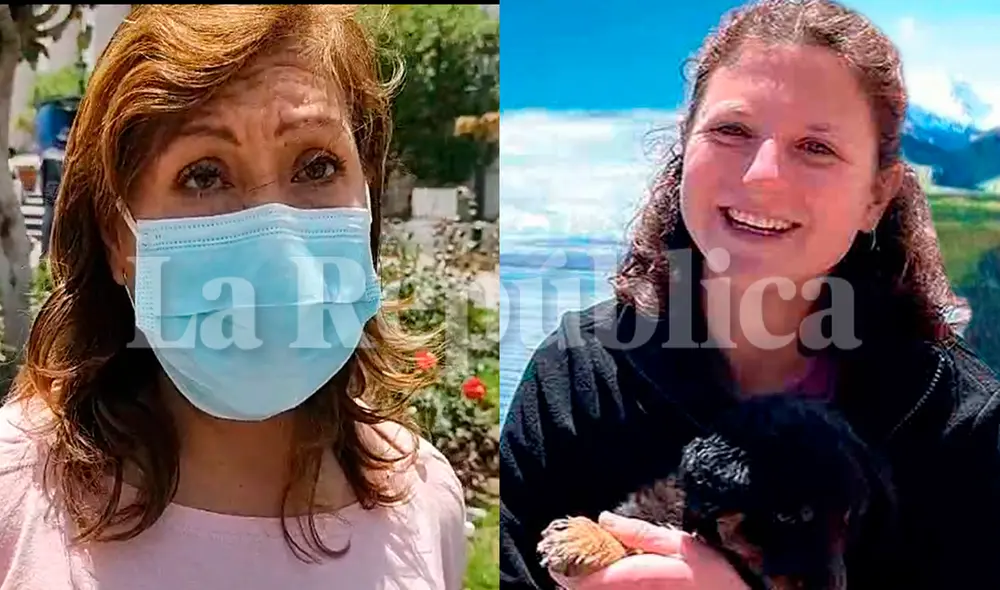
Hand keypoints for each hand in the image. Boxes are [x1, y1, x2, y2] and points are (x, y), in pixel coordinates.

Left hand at [549, 512, 749, 589]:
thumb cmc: (710, 573)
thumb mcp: (676, 543)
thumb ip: (637, 533)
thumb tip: (604, 518)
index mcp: (634, 578)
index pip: (585, 581)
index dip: (565, 571)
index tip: (559, 559)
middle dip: (575, 581)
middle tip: (571, 564)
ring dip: (591, 587)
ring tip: (590, 573)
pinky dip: (608, 589)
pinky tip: (615, 581)